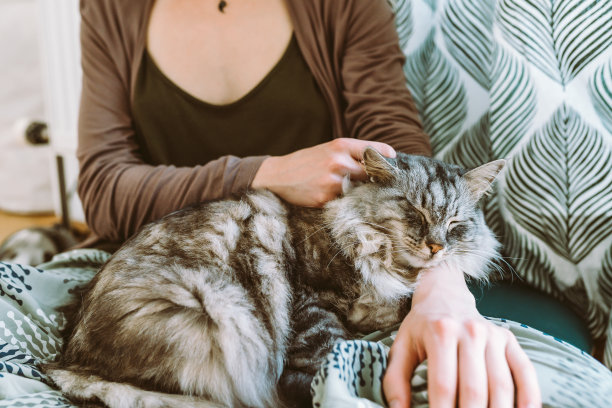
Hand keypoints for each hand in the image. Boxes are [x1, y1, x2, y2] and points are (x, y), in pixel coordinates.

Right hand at [251, 138, 394, 206]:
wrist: (276, 176)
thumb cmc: (307, 162)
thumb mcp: (328, 149)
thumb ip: (353, 153)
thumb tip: (384, 160)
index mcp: (340, 145)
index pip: (376, 151)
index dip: (388, 160)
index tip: (392, 166)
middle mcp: (338, 162)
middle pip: (373, 173)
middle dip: (376, 179)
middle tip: (379, 184)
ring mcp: (332, 181)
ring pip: (360, 190)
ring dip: (359, 193)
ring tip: (348, 191)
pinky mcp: (325, 199)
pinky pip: (345, 202)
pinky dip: (344, 202)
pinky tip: (334, 198)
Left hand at [383, 264, 540, 407]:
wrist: (445, 296)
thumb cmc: (421, 329)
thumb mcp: (401, 347)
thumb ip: (395, 381)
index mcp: (440, 333)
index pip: (443, 385)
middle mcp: (470, 332)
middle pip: (474, 389)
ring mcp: (493, 336)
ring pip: (501, 386)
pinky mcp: (510, 341)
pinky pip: (525, 372)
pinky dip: (529, 398)